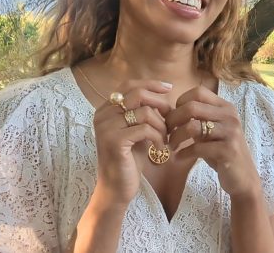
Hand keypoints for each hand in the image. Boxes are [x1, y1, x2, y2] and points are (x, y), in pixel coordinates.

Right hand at [92, 80, 172, 205]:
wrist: (116, 190)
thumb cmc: (130, 160)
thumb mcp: (137, 131)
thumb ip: (144, 112)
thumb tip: (165, 95)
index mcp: (106, 109)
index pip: (129, 85)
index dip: (151, 84)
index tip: (169, 88)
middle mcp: (102, 115)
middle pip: (138, 94)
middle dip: (160, 104)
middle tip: (171, 120)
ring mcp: (106, 127)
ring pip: (144, 112)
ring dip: (161, 125)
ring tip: (165, 139)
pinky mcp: (114, 141)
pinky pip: (145, 128)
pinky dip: (158, 137)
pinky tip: (160, 148)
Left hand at [165, 86, 260, 197]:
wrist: (243, 178)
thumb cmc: (222, 153)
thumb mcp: (210, 132)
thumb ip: (195, 119)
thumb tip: (167, 110)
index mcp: (226, 107)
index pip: (198, 92)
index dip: (180, 102)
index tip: (172, 117)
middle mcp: (230, 116)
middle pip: (192, 107)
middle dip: (173, 120)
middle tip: (167, 133)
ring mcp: (230, 132)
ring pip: (192, 126)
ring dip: (176, 137)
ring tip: (171, 146)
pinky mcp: (228, 150)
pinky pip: (198, 148)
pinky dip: (183, 153)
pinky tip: (178, 158)